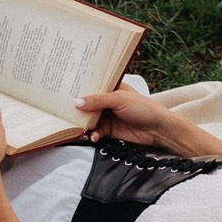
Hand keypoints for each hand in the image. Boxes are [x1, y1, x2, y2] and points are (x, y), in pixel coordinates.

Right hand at [75, 87, 221, 158]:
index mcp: (111, 87)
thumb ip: (97, 100)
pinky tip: (92, 137)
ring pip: (89, 119)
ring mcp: (108, 116)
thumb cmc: (144, 108)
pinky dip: (92, 135)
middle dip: (77, 109)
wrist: (158, 129)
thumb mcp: (119, 100)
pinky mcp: (109, 130)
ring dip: (83, 124)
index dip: (79, 87)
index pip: (92, 85)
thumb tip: (76, 102)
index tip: (63, 88)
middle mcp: (107, 100)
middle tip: (63, 111)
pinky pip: (95, 132)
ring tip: (76, 128)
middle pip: (87, 104)